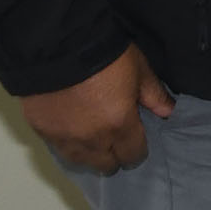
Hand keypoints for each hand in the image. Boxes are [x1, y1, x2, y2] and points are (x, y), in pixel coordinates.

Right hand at [21, 44, 174, 173]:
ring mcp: (63, 137)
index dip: (137, 150)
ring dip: (89, 154)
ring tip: (93, 140)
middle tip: (115, 140)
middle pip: (106, 165)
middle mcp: (92, 139)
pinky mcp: (41, 129)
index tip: (136, 140)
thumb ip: (154, 95)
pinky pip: (57, 147)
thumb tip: (169, 112)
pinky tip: (71, 131)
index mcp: (120, 125)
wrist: (56, 45)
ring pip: (80, 161)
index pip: (133, 155)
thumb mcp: (139, 70)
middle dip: (114, 155)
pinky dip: (67, 143)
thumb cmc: (105, 55)